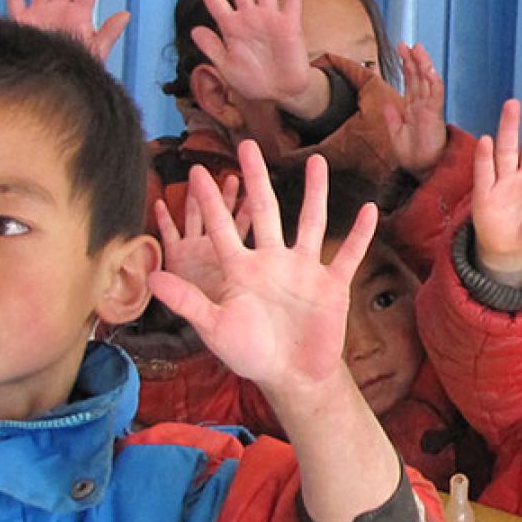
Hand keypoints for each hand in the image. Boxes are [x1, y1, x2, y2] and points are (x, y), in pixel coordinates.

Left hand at [150, 147, 376, 397]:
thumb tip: (150, 279)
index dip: (210, 202)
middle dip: (256, 179)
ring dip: (315, 194)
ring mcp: (304, 270)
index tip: (198, 171)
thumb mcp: (214, 327)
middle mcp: (272, 261)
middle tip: (247, 145)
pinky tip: (370, 210)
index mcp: (242, 270)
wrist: (292, 376)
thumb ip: (186, 301)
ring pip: (311, 223)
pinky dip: (361, 235)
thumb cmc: (250, 353)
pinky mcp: (331, 284)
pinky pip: (349, 255)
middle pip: (265, 211)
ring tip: (316, 161)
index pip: (223, 228)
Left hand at [189, 0, 329, 118]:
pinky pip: (292, 2)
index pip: (214, 0)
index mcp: (230, 27)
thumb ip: (212, 48)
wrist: (280, 92)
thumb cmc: (252, 81)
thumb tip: (195, 30)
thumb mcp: (226, 67)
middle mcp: (249, 18)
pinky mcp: (289, 26)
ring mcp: (269, 19)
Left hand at [382, 42, 448, 175]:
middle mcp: (423, 105)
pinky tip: (428, 69)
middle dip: (412, 59)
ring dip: (423, 64)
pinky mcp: (435, 115)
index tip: (401, 50)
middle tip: (405, 43)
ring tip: (416, 49)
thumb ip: (392, 118)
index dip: (406, 65)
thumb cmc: (412, 156)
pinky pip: (435, 95)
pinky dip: (432, 81)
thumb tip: (388, 104)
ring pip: (428, 81)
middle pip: (418, 77)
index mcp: (413, 108)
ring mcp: (430, 109)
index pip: (411, 81)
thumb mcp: (396, 134)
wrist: (421, 171)